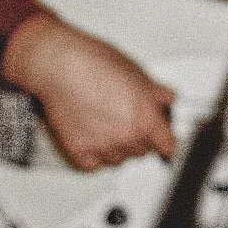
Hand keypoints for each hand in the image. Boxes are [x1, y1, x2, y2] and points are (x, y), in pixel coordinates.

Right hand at [0, 13, 175, 170]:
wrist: (58, 65)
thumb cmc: (93, 62)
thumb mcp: (136, 72)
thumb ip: (156, 93)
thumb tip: (167, 100)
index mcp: (147, 118)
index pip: (169, 146)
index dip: (164, 140)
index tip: (162, 140)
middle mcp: (128, 137)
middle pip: (143, 151)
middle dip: (137, 137)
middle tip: (123, 117)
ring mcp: (104, 148)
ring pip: (119, 159)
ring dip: (115, 146)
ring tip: (104, 121)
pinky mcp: (81, 153)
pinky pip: (95, 164)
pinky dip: (93, 153)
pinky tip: (90, 132)